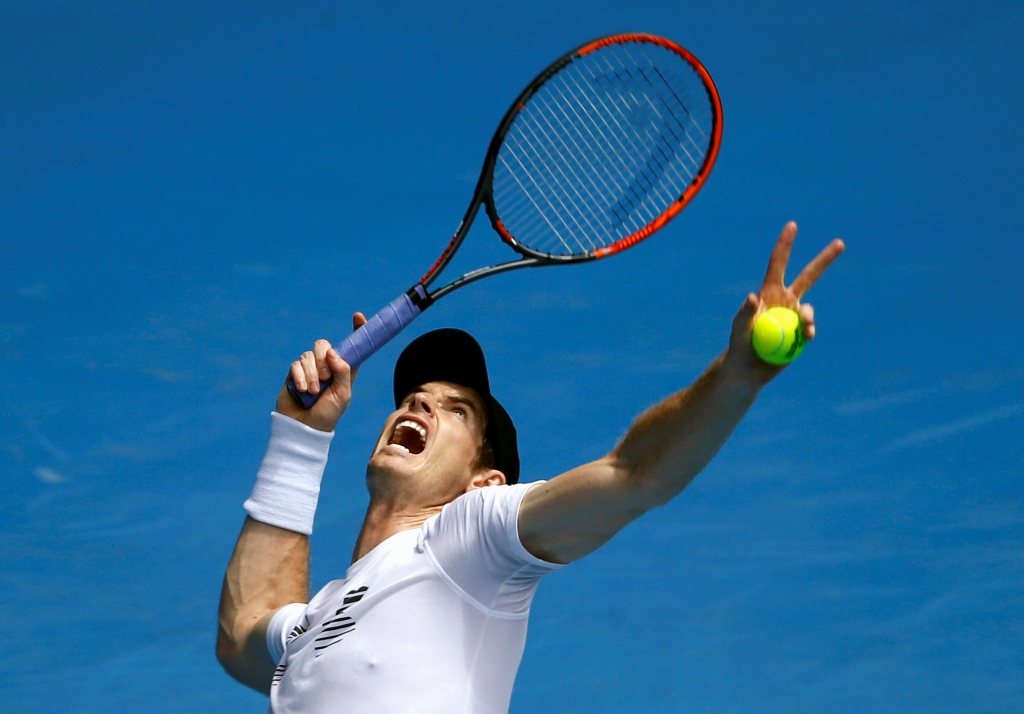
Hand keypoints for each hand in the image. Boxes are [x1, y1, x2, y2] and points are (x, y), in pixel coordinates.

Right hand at [275, 312, 367, 431]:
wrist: (304, 427)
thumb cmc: (328, 414)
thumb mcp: (342, 394)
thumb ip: (342, 372)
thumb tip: (333, 352)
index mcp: (344, 369)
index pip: (351, 346)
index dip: (356, 330)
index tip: (358, 316)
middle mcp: (327, 366)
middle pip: (324, 345)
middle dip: (324, 360)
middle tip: (326, 378)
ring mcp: (309, 369)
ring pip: (309, 355)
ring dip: (312, 374)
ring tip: (313, 392)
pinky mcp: (294, 374)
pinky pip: (296, 365)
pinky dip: (300, 377)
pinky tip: (302, 391)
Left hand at [726, 222, 843, 381]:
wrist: (749, 370)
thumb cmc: (739, 347)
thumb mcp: (738, 330)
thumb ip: (744, 314)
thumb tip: (753, 296)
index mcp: (770, 292)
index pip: (778, 264)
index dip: (785, 245)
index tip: (792, 225)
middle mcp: (786, 300)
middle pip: (809, 276)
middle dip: (824, 259)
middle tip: (840, 243)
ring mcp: (795, 316)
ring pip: (809, 308)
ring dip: (808, 316)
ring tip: (804, 326)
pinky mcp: (802, 333)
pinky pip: (810, 329)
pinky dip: (809, 332)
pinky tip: (804, 338)